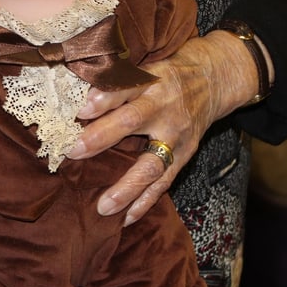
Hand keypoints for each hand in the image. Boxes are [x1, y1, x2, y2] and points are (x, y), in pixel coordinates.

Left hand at [66, 32, 259, 224]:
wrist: (213, 81)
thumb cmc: (168, 75)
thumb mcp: (145, 69)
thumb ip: (116, 83)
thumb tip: (78, 99)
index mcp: (151, 81)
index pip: (124, 87)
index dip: (103, 98)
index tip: (80, 109)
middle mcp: (164, 107)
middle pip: (132, 121)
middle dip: (102, 137)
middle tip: (74, 151)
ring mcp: (176, 135)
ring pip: (151, 164)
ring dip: (127, 187)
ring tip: (104, 206)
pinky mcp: (185, 155)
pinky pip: (164, 182)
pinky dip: (145, 202)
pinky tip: (126, 218)